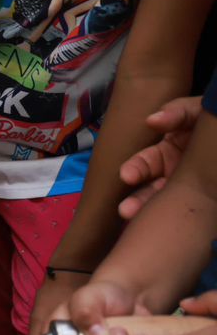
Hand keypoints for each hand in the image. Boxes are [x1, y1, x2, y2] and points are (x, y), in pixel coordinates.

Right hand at [118, 95, 201, 217]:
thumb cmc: (212, 123)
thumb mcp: (195, 112)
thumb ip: (176, 113)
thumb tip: (151, 121)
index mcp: (167, 154)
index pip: (144, 164)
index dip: (134, 169)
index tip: (127, 176)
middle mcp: (175, 175)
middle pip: (151, 191)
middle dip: (137, 201)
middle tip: (126, 210)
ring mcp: (192, 190)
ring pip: (168, 204)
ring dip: (150, 211)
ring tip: (137, 220)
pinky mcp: (206, 201)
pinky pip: (193, 212)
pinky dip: (183, 216)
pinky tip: (175, 223)